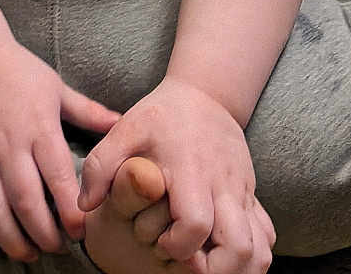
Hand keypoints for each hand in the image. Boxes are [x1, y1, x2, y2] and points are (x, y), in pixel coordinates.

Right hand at [0, 42, 119, 261]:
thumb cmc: (22, 73)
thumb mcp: (58, 89)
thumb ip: (88, 112)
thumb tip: (121, 123)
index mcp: (40, 129)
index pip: (58, 179)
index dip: (71, 212)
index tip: (81, 232)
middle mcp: (10, 145)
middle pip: (27, 202)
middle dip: (44, 235)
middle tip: (57, 249)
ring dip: (10, 237)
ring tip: (27, 253)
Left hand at [79, 76, 273, 273]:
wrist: (205, 94)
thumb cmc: (161, 116)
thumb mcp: (125, 129)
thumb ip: (101, 166)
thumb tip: (84, 207)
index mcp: (190, 169)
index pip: (195, 223)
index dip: (178, 246)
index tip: (161, 243)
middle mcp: (223, 184)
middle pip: (238, 247)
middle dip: (215, 272)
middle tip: (188, 267)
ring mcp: (243, 192)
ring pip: (260, 249)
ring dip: (238, 270)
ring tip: (208, 268)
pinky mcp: (253, 196)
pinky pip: (267, 238)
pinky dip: (253, 256)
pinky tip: (227, 256)